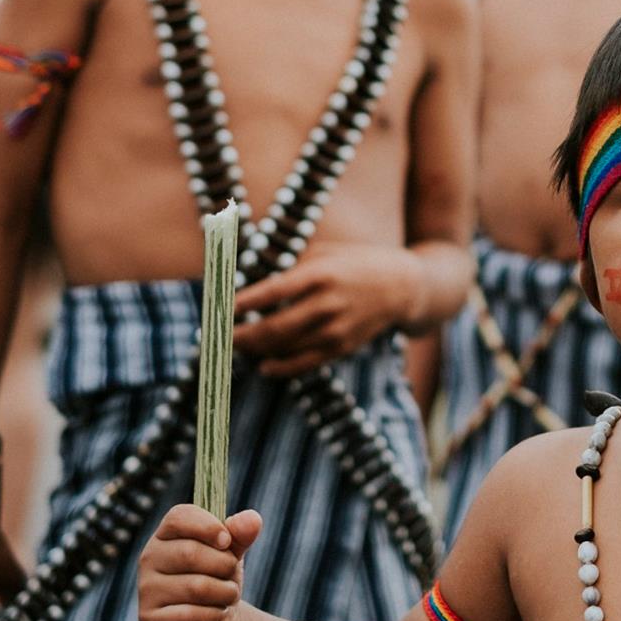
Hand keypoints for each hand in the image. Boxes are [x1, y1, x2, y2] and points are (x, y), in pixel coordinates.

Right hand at [138, 506, 261, 620]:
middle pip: (191, 553)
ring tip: (227, 596)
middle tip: (231, 576)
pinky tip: (216, 614)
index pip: (180, 517)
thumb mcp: (229, 553)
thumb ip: (241, 534)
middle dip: (225, 566)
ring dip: (225, 593)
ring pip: (196, 587)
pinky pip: (190, 615)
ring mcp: (146, 589)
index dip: (208, 526)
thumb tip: (252, 519)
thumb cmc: (215, 578)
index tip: (227, 542)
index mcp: (166, 533)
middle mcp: (149, 557)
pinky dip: (214, 615)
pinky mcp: (149, 619)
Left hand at [234, 245, 420, 377]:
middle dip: (240, 336)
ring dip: (255, 351)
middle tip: (217, 337)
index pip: (272, 292)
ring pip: (285, 349)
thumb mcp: (325, 253)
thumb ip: (291, 269)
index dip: (242, 303)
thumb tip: (253, 286)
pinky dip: (280, 368)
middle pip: (274, 328)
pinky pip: (305, 364)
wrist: (402, 287)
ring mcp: (336, 329)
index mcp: (321, 274)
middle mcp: (327, 303)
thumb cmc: (356, 263)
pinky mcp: (342, 347)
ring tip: (235, 347)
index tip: (218, 308)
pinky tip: (264, 365)